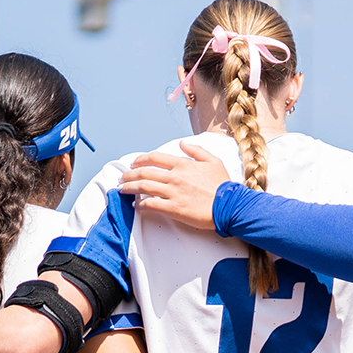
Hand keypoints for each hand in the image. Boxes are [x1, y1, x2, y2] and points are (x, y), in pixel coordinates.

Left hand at [118, 143, 233, 231]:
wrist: (230, 206)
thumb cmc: (223, 185)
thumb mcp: (213, 161)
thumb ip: (196, 150)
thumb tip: (183, 143)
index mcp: (183, 164)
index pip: (154, 158)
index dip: (140, 160)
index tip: (133, 164)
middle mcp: (175, 176)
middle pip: (144, 172)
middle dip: (129, 174)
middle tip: (123, 178)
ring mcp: (173, 192)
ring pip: (143, 186)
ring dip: (129, 187)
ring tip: (122, 189)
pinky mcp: (174, 208)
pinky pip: (150, 204)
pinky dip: (140, 204)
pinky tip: (136, 205)